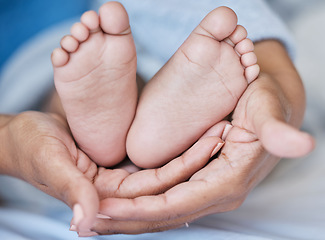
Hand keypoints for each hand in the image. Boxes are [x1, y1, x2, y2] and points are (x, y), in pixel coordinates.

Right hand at [0, 111, 222, 235]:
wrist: (21, 136)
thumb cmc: (29, 147)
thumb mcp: (49, 163)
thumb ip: (70, 189)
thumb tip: (85, 223)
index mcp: (105, 199)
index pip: (156, 189)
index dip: (185, 167)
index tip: (212, 144)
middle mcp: (119, 193)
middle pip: (168, 179)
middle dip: (197, 157)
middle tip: (225, 130)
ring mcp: (121, 179)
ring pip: (165, 168)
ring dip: (191, 150)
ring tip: (218, 127)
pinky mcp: (120, 165)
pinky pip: (153, 157)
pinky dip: (174, 146)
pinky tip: (192, 134)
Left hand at [90, 72, 314, 234]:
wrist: (269, 102)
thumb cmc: (264, 102)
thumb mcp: (268, 109)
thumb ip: (276, 129)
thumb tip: (300, 143)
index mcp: (228, 180)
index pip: (175, 205)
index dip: (138, 211)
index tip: (101, 210)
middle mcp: (216, 192)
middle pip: (163, 216)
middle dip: (124, 221)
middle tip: (84, 220)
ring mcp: (207, 188)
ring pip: (162, 211)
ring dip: (128, 216)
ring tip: (92, 216)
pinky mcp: (200, 180)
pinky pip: (166, 199)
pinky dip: (140, 204)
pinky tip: (118, 203)